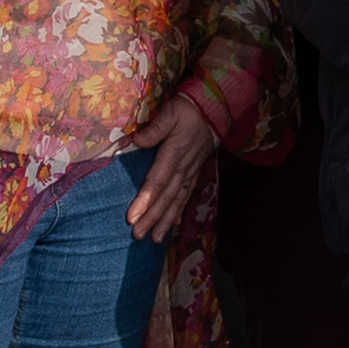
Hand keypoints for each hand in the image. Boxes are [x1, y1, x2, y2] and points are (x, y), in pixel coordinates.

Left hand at [124, 88, 222, 239]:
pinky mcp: (194, 172)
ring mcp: (190, 171)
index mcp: (174, 153)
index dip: (145, 200)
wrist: (216, 108)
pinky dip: (179, 211)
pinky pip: (186, 195)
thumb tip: (137, 141)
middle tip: (138, 235)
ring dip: (165, 221)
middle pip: (166, 197)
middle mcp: (183, 167)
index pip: (157, 181)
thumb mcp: (171, 112)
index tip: (132, 217)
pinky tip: (172, 224)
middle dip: (152, 218)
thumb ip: (155, 128)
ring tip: (155, 239)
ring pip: (177, 200)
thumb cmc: (189, 108)